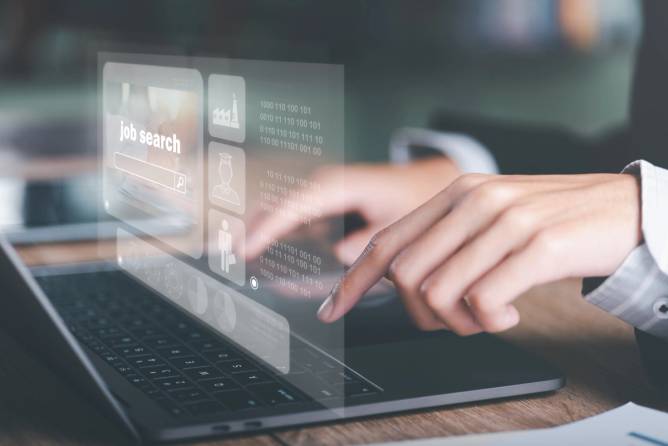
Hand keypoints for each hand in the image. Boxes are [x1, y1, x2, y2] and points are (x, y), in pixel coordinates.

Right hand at [245, 157, 459, 264]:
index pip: (294, 205)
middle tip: (229, 257)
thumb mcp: (397, 225)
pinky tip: (266, 248)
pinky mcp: (323, 202)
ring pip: (281, 209)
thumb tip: (335, 258)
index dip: (267, 228)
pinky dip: (276, 229)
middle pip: (277, 204)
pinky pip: (292, 214)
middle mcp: (325, 184)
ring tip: (240, 255)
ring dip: (260, 229)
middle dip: (252, 228)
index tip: (246, 249)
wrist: (426, 183)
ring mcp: (322, 192)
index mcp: (341, 185)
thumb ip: (366, 245)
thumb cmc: (414, 199)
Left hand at [317, 173, 641, 333]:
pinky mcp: (537, 247)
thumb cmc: (550, 221)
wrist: (620, 209)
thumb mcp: (489, 220)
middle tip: (452, 320)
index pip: (387, 242)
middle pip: (405, 276)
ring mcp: (504, 221)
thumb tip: (403, 283)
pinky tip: (510, 312)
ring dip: (457, 323)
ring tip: (487, 316)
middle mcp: (473, 201)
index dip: (353, 282)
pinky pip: (483, 302)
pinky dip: (490, 322)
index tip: (332, 311)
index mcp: (455, 194)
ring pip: (438, 293)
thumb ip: (447, 242)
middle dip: (420, 315)